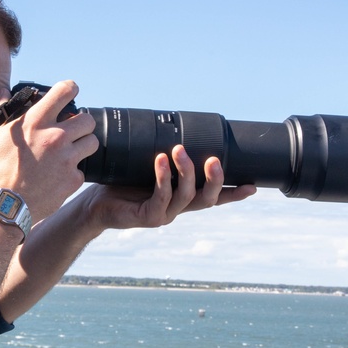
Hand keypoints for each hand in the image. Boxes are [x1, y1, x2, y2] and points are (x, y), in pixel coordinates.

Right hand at [0, 80, 97, 221]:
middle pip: (88, 119)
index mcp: (36, 121)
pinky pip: (82, 170)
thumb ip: (0, 110)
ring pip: (92, 142)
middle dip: (81, 123)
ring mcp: (67, 159)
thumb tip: (3, 92)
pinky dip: (72, 172)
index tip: (71, 93)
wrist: (3, 205)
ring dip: (83, 145)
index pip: (65, 91)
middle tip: (72, 130)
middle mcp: (56, 137)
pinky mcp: (73, 179)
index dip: (71, 89)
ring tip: (70, 151)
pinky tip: (59, 176)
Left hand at [78, 145, 255, 231]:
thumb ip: (163, 156)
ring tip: (179, 150)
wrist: (94, 204)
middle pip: (207, 199)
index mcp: (181, 198)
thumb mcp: (145, 167)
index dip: (232, 193)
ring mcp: (164, 214)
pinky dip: (162, 177)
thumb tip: (174, 129)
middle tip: (214, 159)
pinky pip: (161, 196)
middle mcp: (177, 208)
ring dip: (186, 172)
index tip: (252, 185)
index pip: (213, 197)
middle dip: (214, 179)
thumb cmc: (120, 184)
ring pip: (186, 196)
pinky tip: (160, 161)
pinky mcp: (148, 217)